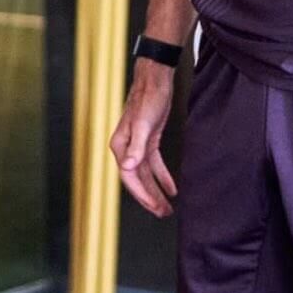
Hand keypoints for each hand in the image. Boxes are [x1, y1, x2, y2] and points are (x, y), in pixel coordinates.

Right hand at [110, 62, 177, 217]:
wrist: (155, 79)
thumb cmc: (148, 99)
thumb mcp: (144, 124)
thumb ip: (136, 147)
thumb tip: (127, 166)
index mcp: (121, 146)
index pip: (129, 177)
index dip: (142, 195)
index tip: (155, 207)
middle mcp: (126, 148)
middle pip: (137, 180)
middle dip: (149, 198)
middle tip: (163, 213)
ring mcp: (137, 145)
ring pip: (145, 175)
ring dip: (156, 190)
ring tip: (167, 207)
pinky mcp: (148, 140)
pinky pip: (154, 164)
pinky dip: (162, 177)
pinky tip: (172, 188)